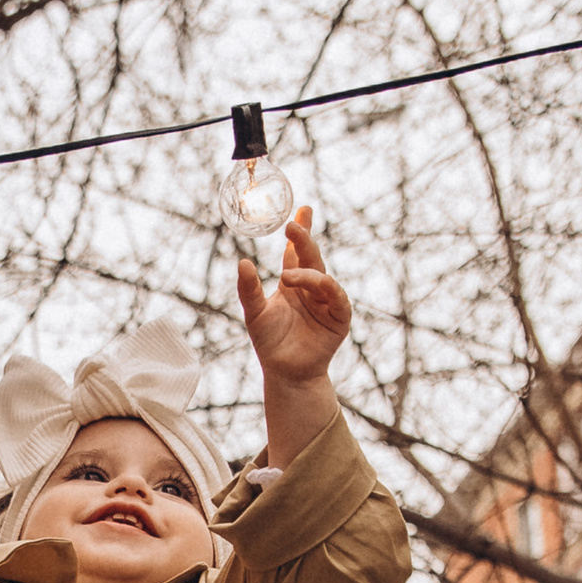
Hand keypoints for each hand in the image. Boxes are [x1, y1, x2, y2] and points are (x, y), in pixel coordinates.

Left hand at [237, 206, 351, 406]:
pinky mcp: (338, 319)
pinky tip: (315, 285)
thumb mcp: (254, 312)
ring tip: (288, 277)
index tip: (301, 210)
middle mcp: (312, 289)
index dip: (299, 231)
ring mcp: (327, 303)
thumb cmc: (270, 342)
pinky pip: (338, 299)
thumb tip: (243, 262)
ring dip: (308, 273)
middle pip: (311, 257)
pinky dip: (328, 290)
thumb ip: (249, 289)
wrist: (284, 373)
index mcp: (294, 283)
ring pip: (323, 277)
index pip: (297, 251)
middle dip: (304, 239)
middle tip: (292, 226)